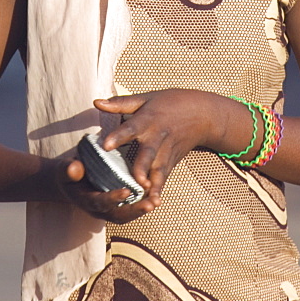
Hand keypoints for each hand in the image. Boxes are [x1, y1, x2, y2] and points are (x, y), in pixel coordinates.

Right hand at [52, 157, 156, 222]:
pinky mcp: (115, 207)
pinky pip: (130, 209)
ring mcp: (108, 210)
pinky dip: (142, 205)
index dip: (113, 198)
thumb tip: (74, 168)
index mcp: (86, 200)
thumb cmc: (67, 174)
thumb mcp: (64, 169)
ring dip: (142, 209)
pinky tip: (155, 196)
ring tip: (157, 201)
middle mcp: (99, 210)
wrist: (68, 184)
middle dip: (135, 210)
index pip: (100, 202)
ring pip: (127, 215)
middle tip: (151, 204)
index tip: (126, 191)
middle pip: (118, 215)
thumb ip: (69, 170)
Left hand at [94, 90, 211, 204]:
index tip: (105, 145)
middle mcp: (157, 137)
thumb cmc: (170, 102)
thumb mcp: (145, 98)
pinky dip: (159, 189)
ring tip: (146, 198)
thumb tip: (96, 103)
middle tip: (136, 180)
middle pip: (148, 153)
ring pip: (159, 169)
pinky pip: (165, 176)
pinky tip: (154, 202)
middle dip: (142, 167)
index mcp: (148, 119)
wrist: (203, 114)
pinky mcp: (172, 161)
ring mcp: (167, 150)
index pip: (131, 128)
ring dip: (153, 183)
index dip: (119, 136)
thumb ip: (120, 103)